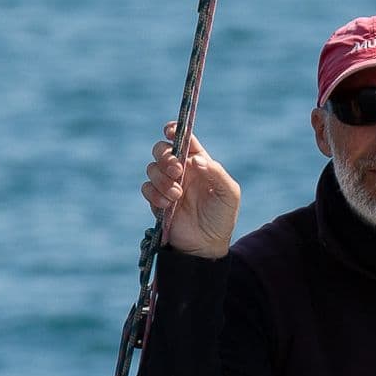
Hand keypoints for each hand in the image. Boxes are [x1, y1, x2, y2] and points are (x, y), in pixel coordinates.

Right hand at [141, 123, 239, 259]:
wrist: (207, 245)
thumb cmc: (222, 217)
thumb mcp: (229, 194)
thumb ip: (217, 173)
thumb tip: (197, 160)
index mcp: (199, 162)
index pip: (184, 139)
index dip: (175, 130)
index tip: (170, 131)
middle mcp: (181, 170)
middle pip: (162, 150)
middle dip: (166, 157)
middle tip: (177, 171)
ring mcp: (167, 185)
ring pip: (152, 168)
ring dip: (162, 179)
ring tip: (177, 195)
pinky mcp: (157, 201)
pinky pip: (146, 188)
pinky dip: (154, 194)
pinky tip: (168, 204)